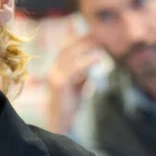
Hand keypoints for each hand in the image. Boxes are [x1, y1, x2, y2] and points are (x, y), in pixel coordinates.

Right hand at [46, 19, 100, 133]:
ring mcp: (55, 76)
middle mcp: (53, 69)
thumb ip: (84, 73)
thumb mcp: (79, 86)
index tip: (94, 32)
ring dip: (87, 47)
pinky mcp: (59, 83)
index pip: (67, 47)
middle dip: (85, 40)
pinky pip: (75, 68)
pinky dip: (87, 61)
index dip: (78, 37)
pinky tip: (98, 58)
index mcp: (57, 68)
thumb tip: (95, 60)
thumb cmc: (70, 105)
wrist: (61, 123)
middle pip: (68, 47)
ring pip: (71, 55)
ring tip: (102, 44)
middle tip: (101, 35)